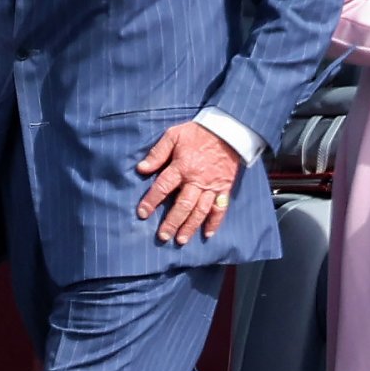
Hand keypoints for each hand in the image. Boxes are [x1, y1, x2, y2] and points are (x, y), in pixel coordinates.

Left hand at [137, 121, 242, 245]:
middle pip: (183, 205)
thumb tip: (141, 168)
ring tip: (181, 240)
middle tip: (162, 236)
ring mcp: (212, 186)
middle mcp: (196, 180)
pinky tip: (207, 234)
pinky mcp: (224, 188)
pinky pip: (220, 208)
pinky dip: (215, 222)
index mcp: (182, 166)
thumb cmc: (197, 133)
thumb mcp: (174, 135)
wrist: (228, 130)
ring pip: (200, 210)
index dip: (151, 201)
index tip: (142, 214)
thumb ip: (157, 153)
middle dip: (172, 222)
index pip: (163, 187)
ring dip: (190, 226)